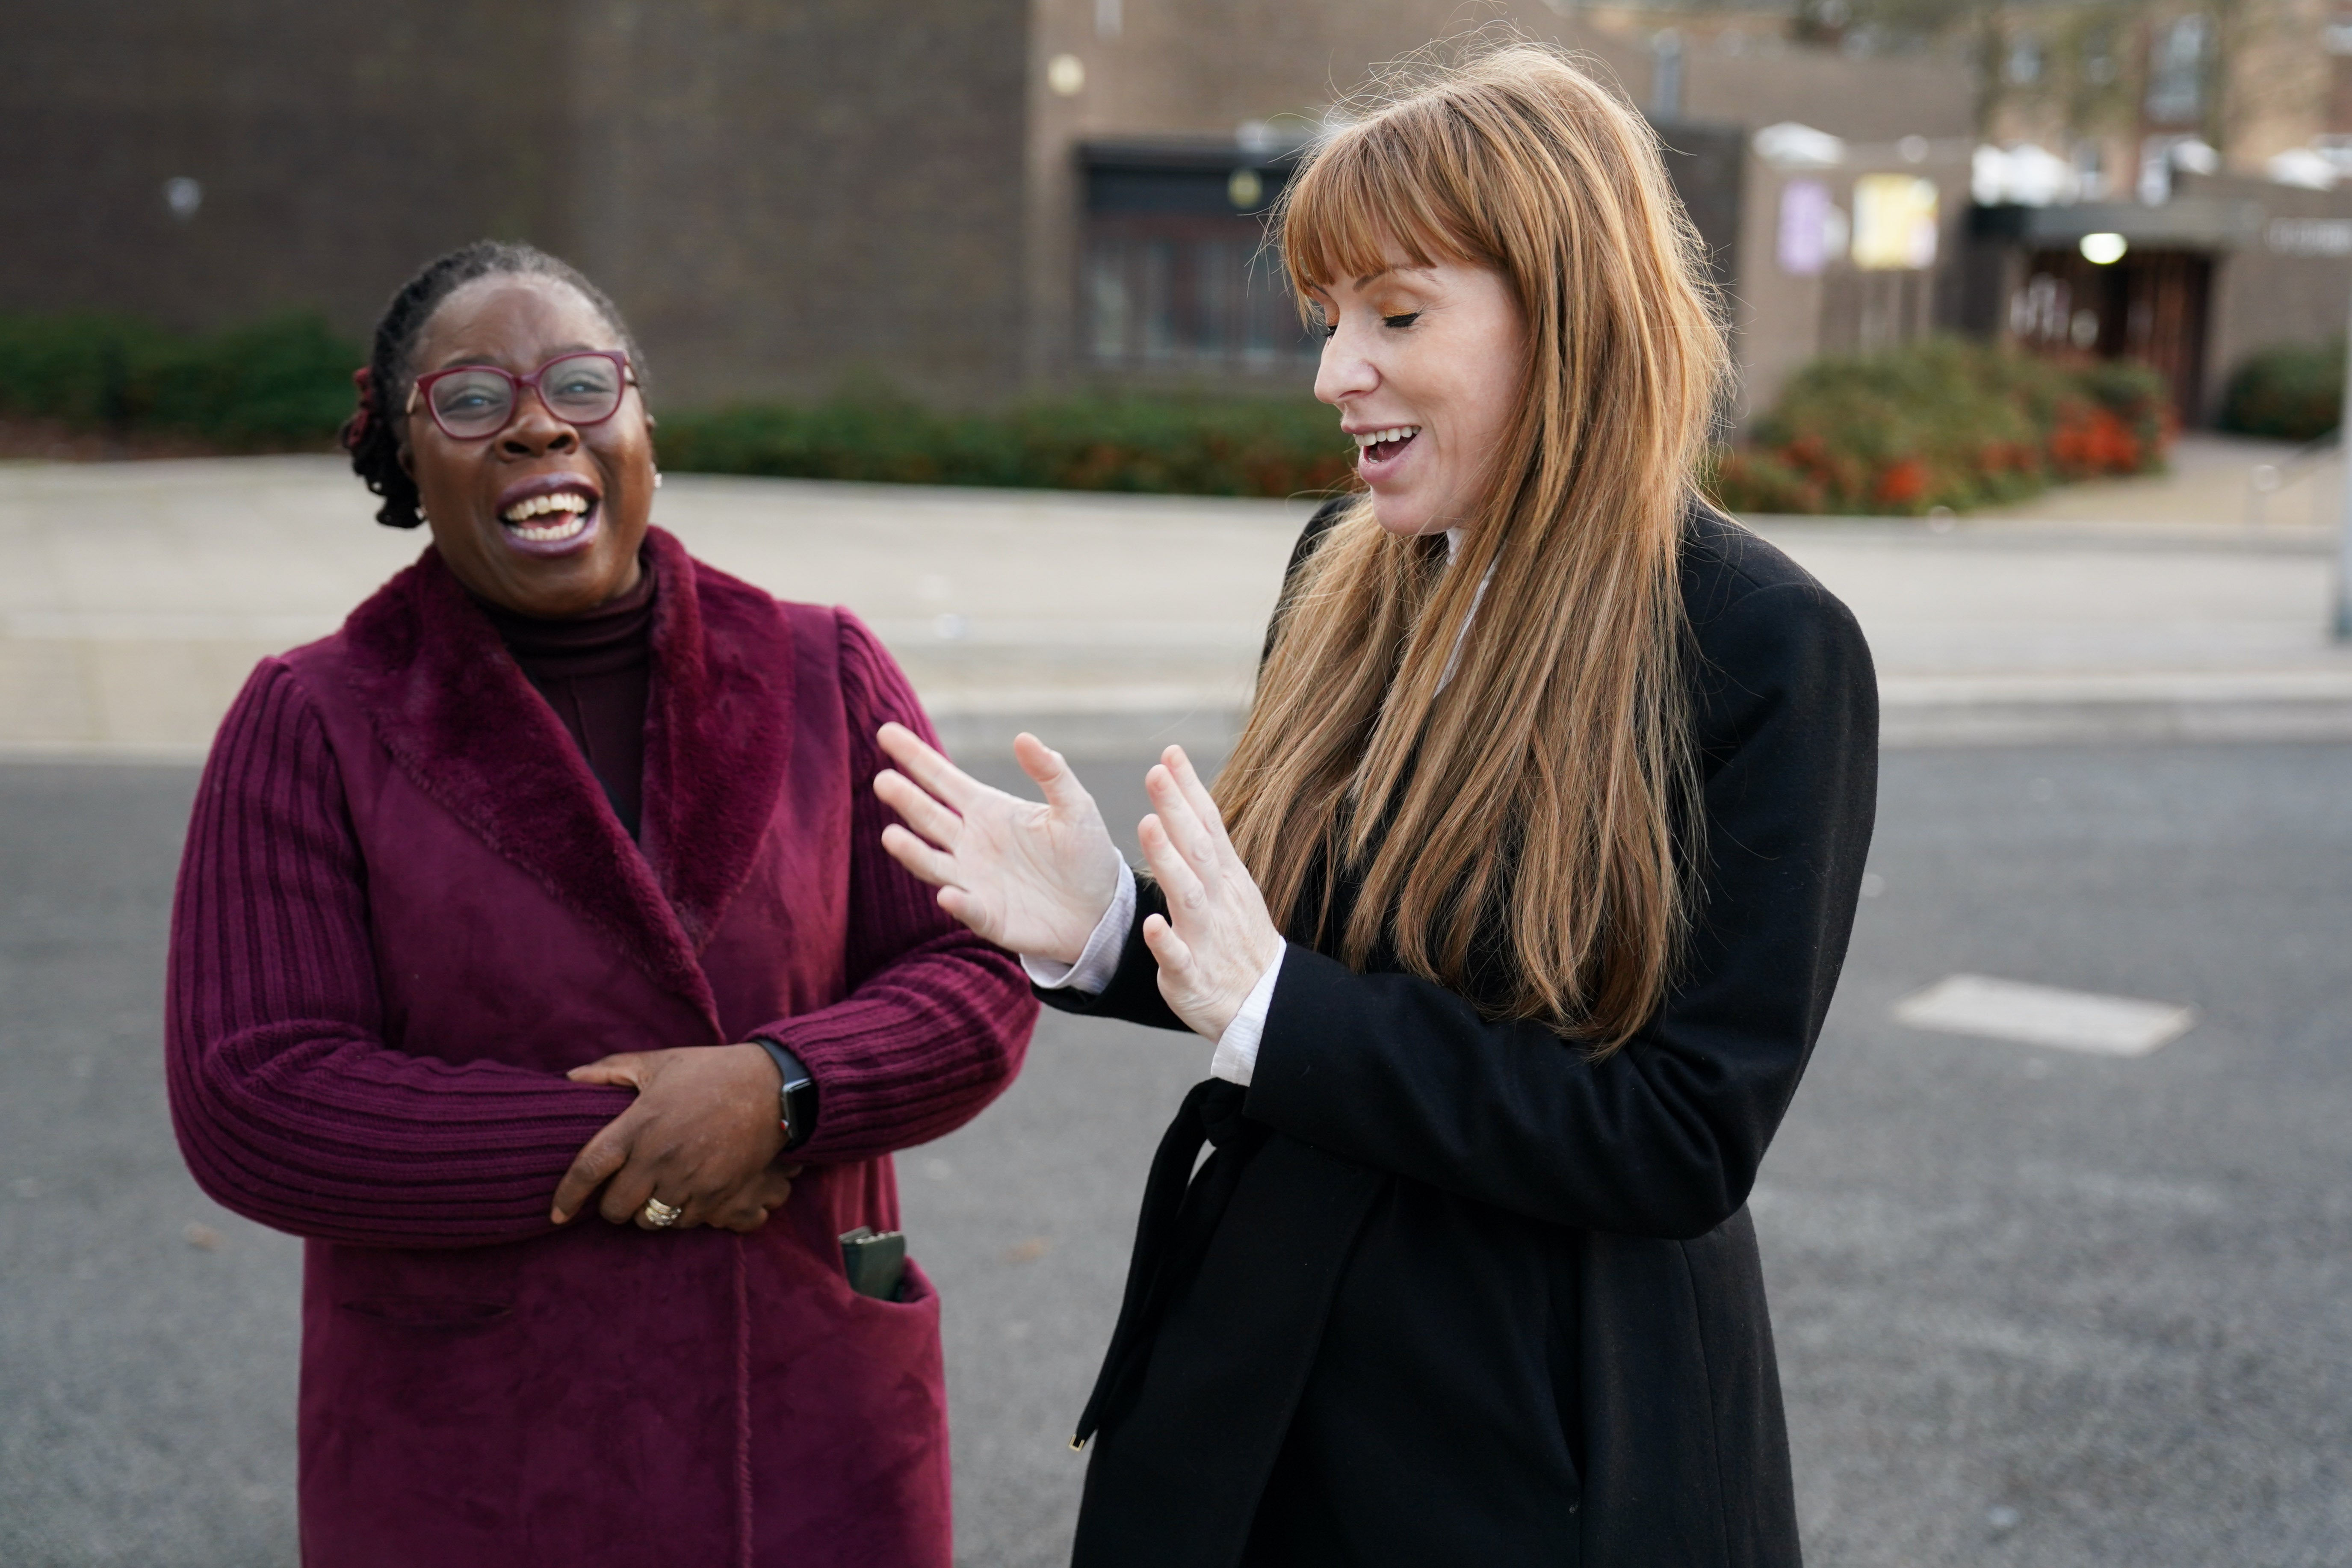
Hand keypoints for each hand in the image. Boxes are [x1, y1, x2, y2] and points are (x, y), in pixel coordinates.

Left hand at [550, 1044, 797, 1232]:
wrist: (774, 1089)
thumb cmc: (711, 1072)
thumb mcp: (660, 1062)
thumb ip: (611, 1069)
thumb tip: (570, 1077)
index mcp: (640, 1124)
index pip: (589, 1168)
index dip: (567, 1195)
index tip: (556, 1213)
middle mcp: (660, 1157)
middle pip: (616, 1208)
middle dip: (614, 1206)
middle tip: (624, 1190)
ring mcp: (690, 1180)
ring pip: (650, 1221)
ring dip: (647, 1211)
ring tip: (657, 1190)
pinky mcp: (718, 1196)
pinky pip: (685, 1223)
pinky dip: (680, 1214)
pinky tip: (687, 1191)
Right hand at [874, 723, 1124, 964]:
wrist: (1102, 909)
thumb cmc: (1085, 853)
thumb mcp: (1074, 807)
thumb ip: (1051, 772)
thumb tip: (1023, 737)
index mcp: (988, 810)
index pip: (943, 779)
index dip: (915, 757)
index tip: (886, 732)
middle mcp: (971, 842)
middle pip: (929, 816)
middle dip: (905, 799)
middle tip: (883, 780)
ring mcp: (974, 880)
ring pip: (933, 862)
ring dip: (912, 852)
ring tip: (891, 836)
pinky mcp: (989, 916)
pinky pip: (969, 907)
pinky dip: (958, 902)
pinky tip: (948, 894)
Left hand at [1135, 745, 1284, 1041]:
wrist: (1263, 1004)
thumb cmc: (1238, 938)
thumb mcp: (1231, 886)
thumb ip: (1207, 844)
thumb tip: (1184, 792)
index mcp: (1225, 879)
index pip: (1208, 826)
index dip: (1190, 790)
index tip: (1170, 753)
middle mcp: (1217, 901)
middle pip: (1197, 850)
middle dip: (1176, 811)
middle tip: (1154, 773)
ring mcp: (1207, 938)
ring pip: (1187, 896)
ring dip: (1168, 862)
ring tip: (1147, 826)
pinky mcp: (1193, 976)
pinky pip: (1179, 958)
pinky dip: (1166, 942)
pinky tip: (1150, 924)